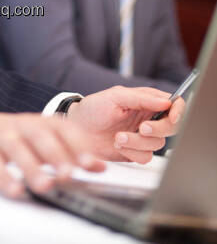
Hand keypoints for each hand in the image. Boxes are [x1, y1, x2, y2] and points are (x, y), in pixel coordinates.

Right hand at [0, 109, 104, 196]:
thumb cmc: (15, 137)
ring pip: (17, 150)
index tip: (92, 164)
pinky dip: (4, 178)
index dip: (77, 145)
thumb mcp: (40, 139)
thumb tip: (99, 167)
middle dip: (56, 155)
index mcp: (39, 122)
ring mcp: (1, 138)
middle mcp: (21, 126)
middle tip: (69, 174)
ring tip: (45, 186)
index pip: (62, 130)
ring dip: (32, 167)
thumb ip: (68, 152)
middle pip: (40, 137)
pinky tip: (15, 190)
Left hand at [67, 86, 184, 163]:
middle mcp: (148, 118)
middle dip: (159, 129)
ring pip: (158, 143)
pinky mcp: (136, 151)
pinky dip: (132, 152)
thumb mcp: (115, 96)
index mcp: (146, 100)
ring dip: (138, 142)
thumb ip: (141, 98)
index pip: (174, 103)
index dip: (178, 110)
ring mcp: (142, 136)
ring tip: (119, 136)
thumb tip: (166, 101)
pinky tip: (118, 144)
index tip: (172, 117)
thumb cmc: (93, 109)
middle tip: (142, 128)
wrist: (76, 130)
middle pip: (172, 126)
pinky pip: (146, 157)